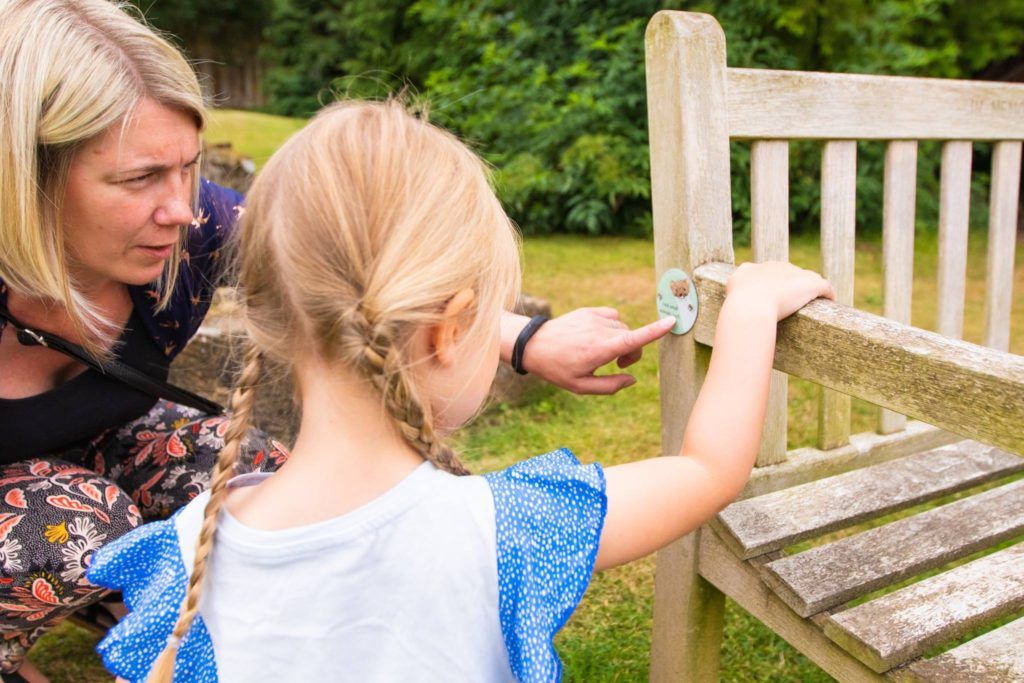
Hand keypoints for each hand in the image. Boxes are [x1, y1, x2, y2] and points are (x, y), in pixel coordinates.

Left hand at [502, 308, 675, 394]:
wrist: (534, 344)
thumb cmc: (558, 369)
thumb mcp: (581, 387)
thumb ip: (610, 387)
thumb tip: (632, 379)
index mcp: (600, 350)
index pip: (633, 339)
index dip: (654, 331)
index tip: (672, 321)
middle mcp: (599, 330)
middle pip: (630, 337)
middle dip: (630, 351)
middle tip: (617, 365)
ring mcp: (594, 317)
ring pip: (622, 327)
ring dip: (619, 339)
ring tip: (602, 351)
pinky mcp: (589, 310)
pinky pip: (612, 316)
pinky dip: (611, 327)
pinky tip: (596, 337)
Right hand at [726, 261, 834, 319]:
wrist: (750, 307)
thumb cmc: (737, 309)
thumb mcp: (730, 300)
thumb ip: (733, 297)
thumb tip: (733, 311)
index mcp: (751, 269)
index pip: (763, 272)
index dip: (769, 284)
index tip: (771, 296)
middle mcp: (772, 267)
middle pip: (787, 272)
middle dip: (790, 284)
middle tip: (793, 301)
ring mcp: (792, 273)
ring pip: (806, 278)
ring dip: (809, 288)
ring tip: (815, 299)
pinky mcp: (810, 284)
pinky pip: (823, 287)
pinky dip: (827, 294)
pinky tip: (830, 301)